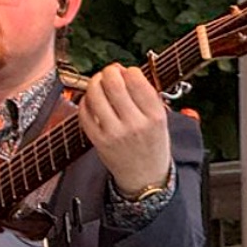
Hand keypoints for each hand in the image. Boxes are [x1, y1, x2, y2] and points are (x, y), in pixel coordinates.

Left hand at [78, 64, 170, 196]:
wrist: (145, 176)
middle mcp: (135, 124)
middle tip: (109, 72)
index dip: (128, 70)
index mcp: (155, 116)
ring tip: (98, 82)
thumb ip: (148, 97)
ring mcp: (114, 133)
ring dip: (94, 83)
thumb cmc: (152, 144)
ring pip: (96, 96)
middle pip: (114, 85)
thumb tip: (127, 72)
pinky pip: (84, 113)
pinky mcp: (98, 140)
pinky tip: (91, 99)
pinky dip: (85, 101)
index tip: (126, 70)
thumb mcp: (162, 120)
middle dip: (108, 72)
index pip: (137, 81)